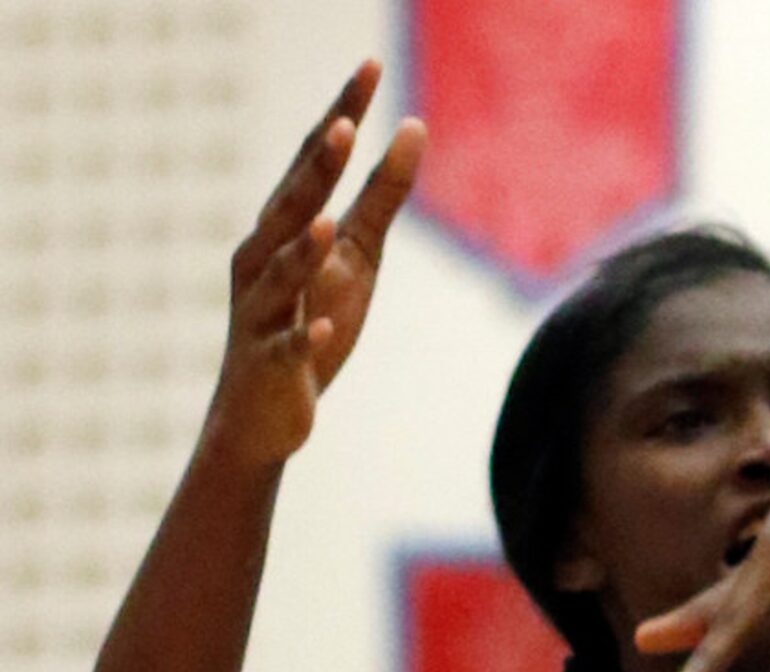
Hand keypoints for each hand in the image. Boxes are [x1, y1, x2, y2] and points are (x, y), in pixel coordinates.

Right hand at [204, 61, 425, 468]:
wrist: (263, 411)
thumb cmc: (309, 318)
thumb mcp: (357, 255)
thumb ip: (381, 196)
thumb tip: (415, 127)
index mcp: (282, 226)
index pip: (314, 160)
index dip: (342, 116)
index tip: (371, 68)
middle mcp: (262, 259)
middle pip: (293, 205)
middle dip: (318, 168)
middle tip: (345, 125)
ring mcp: (263, 312)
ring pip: (283, 275)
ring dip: (303, 251)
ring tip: (328, 222)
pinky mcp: (274, 364)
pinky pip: (289, 347)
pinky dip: (304, 335)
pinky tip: (322, 326)